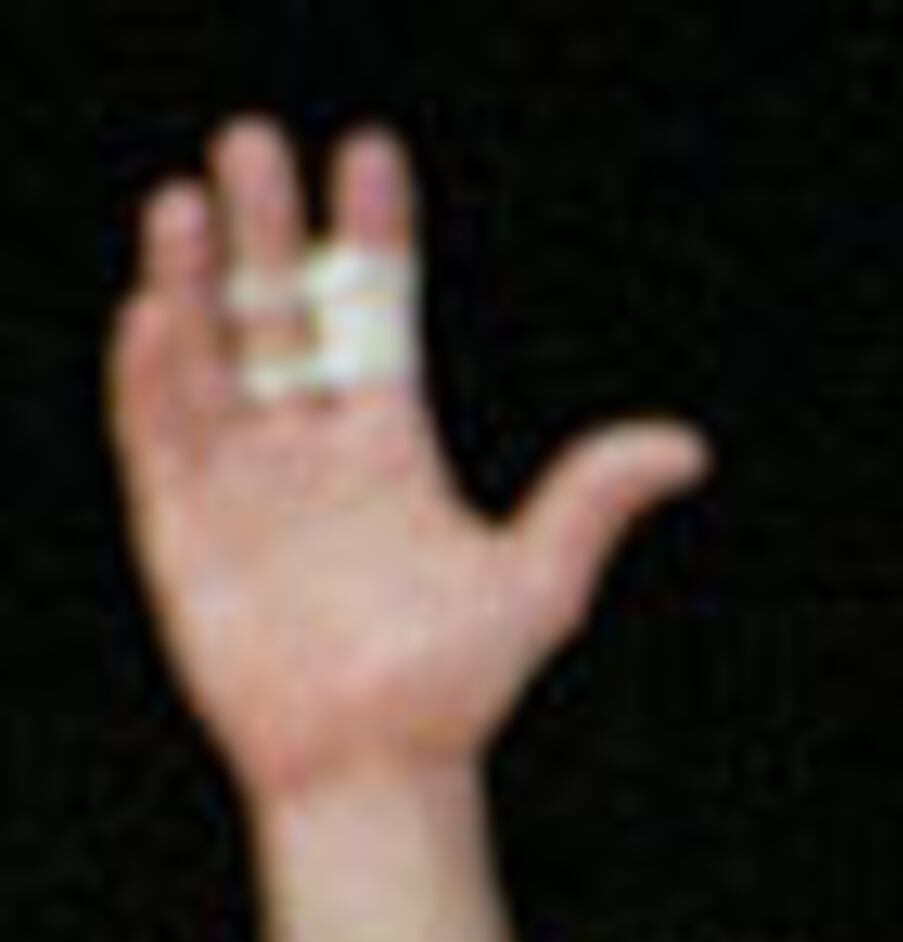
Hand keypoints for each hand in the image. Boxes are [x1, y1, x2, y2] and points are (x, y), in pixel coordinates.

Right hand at [109, 120, 706, 802]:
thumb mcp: (537, 586)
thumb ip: (592, 502)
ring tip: (185, 207)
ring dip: (192, 281)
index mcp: (386, 441)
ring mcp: (240, 477)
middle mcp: (307, 443)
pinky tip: (154, 314)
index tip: (369, 155)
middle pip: (278, 307)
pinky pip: (156, 432)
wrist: (374, 773)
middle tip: (255, 144)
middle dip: (266, 228)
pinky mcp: (180, 523)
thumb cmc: (455, 690)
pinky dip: (152, 374)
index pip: (372, 307)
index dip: (369, 232)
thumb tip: (687, 447)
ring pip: (208, 353)